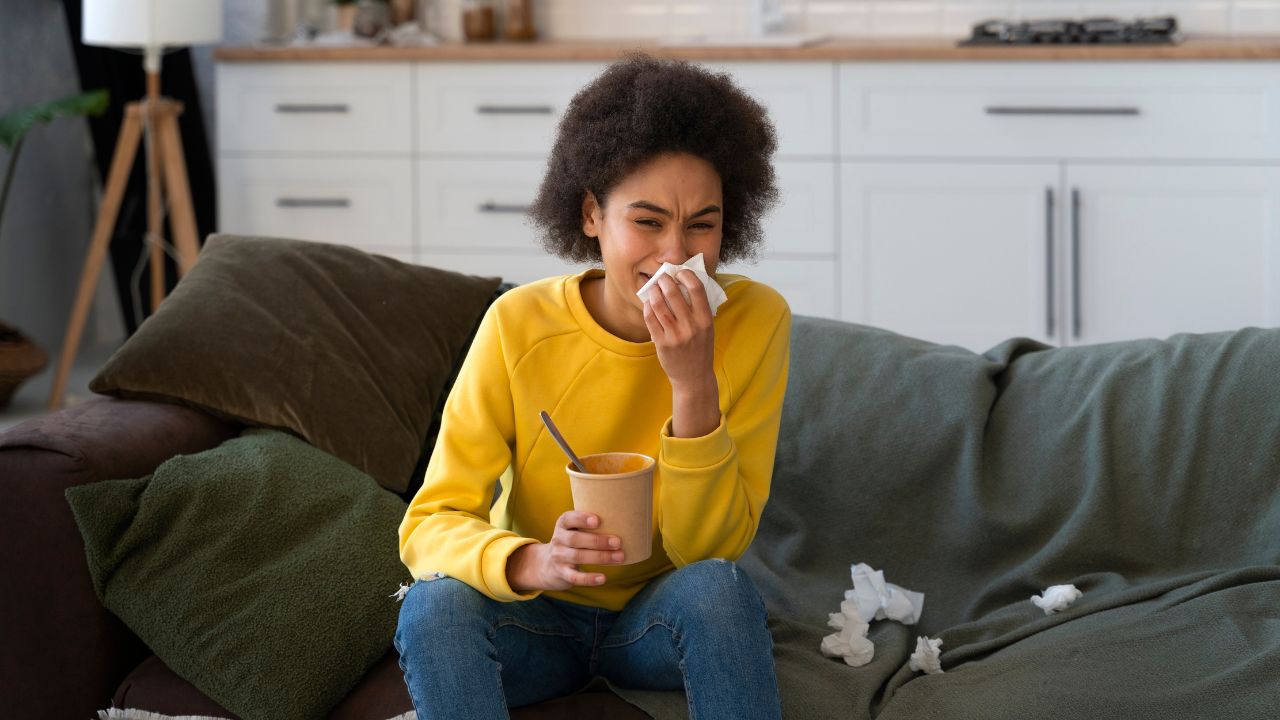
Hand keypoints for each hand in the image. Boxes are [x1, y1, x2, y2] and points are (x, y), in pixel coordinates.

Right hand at [506, 511, 624, 591]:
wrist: (548, 565)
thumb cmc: (571, 543)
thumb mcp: (573, 530)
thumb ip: (589, 525)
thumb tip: (623, 520)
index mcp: (563, 525)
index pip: (568, 518)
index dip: (582, 518)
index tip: (598, 520)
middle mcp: (558, 540)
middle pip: (576, 539)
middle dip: (598, 541)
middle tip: (618, 542)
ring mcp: (559, 557)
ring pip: (578, 557)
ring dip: (600, 557)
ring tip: (619, 557)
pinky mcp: (562, 573)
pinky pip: (575, 577)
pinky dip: (589, 578)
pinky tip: (603, 578)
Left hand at [643, 269, 714, 389]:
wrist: (693, 377)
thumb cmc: (700, 349)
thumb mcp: (707, 329)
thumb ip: (698, 309)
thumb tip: (683, 284)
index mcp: (705, 320)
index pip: (697, 288)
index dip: (686, 275)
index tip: (680, 272)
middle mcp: (691, 326)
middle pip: (674, 293)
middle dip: (664, 280)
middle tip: (661, 277)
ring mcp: (675, 335)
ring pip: (659, 304)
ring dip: (653, 292)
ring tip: (652, 288)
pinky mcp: (662, 343)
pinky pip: (650, 319)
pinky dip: (647, 307)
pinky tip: (648, 304)